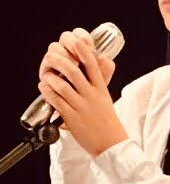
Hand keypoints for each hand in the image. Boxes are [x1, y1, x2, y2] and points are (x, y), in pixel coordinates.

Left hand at [37, 29, 124, 155]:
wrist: (111, 142)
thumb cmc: (107, 120)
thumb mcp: (105, 98)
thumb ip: (95, 85)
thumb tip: (87, 71)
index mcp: (101, 89)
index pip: (93, 65)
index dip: (83, 51)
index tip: (75, 40)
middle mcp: (91, 95)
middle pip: (75, 72)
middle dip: (61, 60)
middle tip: (52, 54)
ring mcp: (81, 106)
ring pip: (63, 86)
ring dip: (51, 76)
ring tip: (45, 71)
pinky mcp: (72, 117)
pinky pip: (57, 101)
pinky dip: (48, 92)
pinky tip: (43, 86)